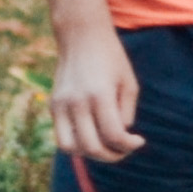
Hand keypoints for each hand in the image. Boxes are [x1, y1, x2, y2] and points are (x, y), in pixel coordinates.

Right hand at [51, 23, 142, 164]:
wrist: (81, 36)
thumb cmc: (111, 58)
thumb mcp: (128, 82)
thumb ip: (126, 112)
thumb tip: (120, 136)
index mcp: (100, 95)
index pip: (114, 135)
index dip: (129, 145)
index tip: (139, 141)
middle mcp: (77, 102)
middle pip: (92, 147)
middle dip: (112, 155)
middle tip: (124, 149)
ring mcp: (62, 105)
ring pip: (71, 148)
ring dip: (91, 154)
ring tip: (107, 147)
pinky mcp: (53, 105)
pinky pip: (61, 138)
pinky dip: (76, 145)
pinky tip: (92, 138)